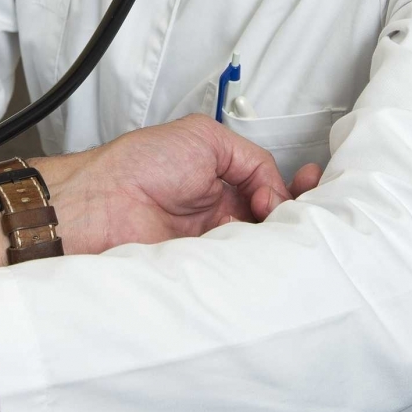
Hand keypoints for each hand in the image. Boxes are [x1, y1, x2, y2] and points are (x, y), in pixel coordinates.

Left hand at [45, 115, 317, 251]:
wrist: (99, 203)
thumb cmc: (138, 165)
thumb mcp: (204, 139)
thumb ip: (251, 160)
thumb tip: (276, 191)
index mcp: (224, 179)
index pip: (272, 187)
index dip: (295, 188)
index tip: (311, 184)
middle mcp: (222, 213)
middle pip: (273, 220)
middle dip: (295, 213)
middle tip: (304, 208)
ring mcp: (214, 244)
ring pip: (262, 247)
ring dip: (277, 236)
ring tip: (282, 223)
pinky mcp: (204, 272)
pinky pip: (240, 272)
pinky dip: (256, 263)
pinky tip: (264, 248)